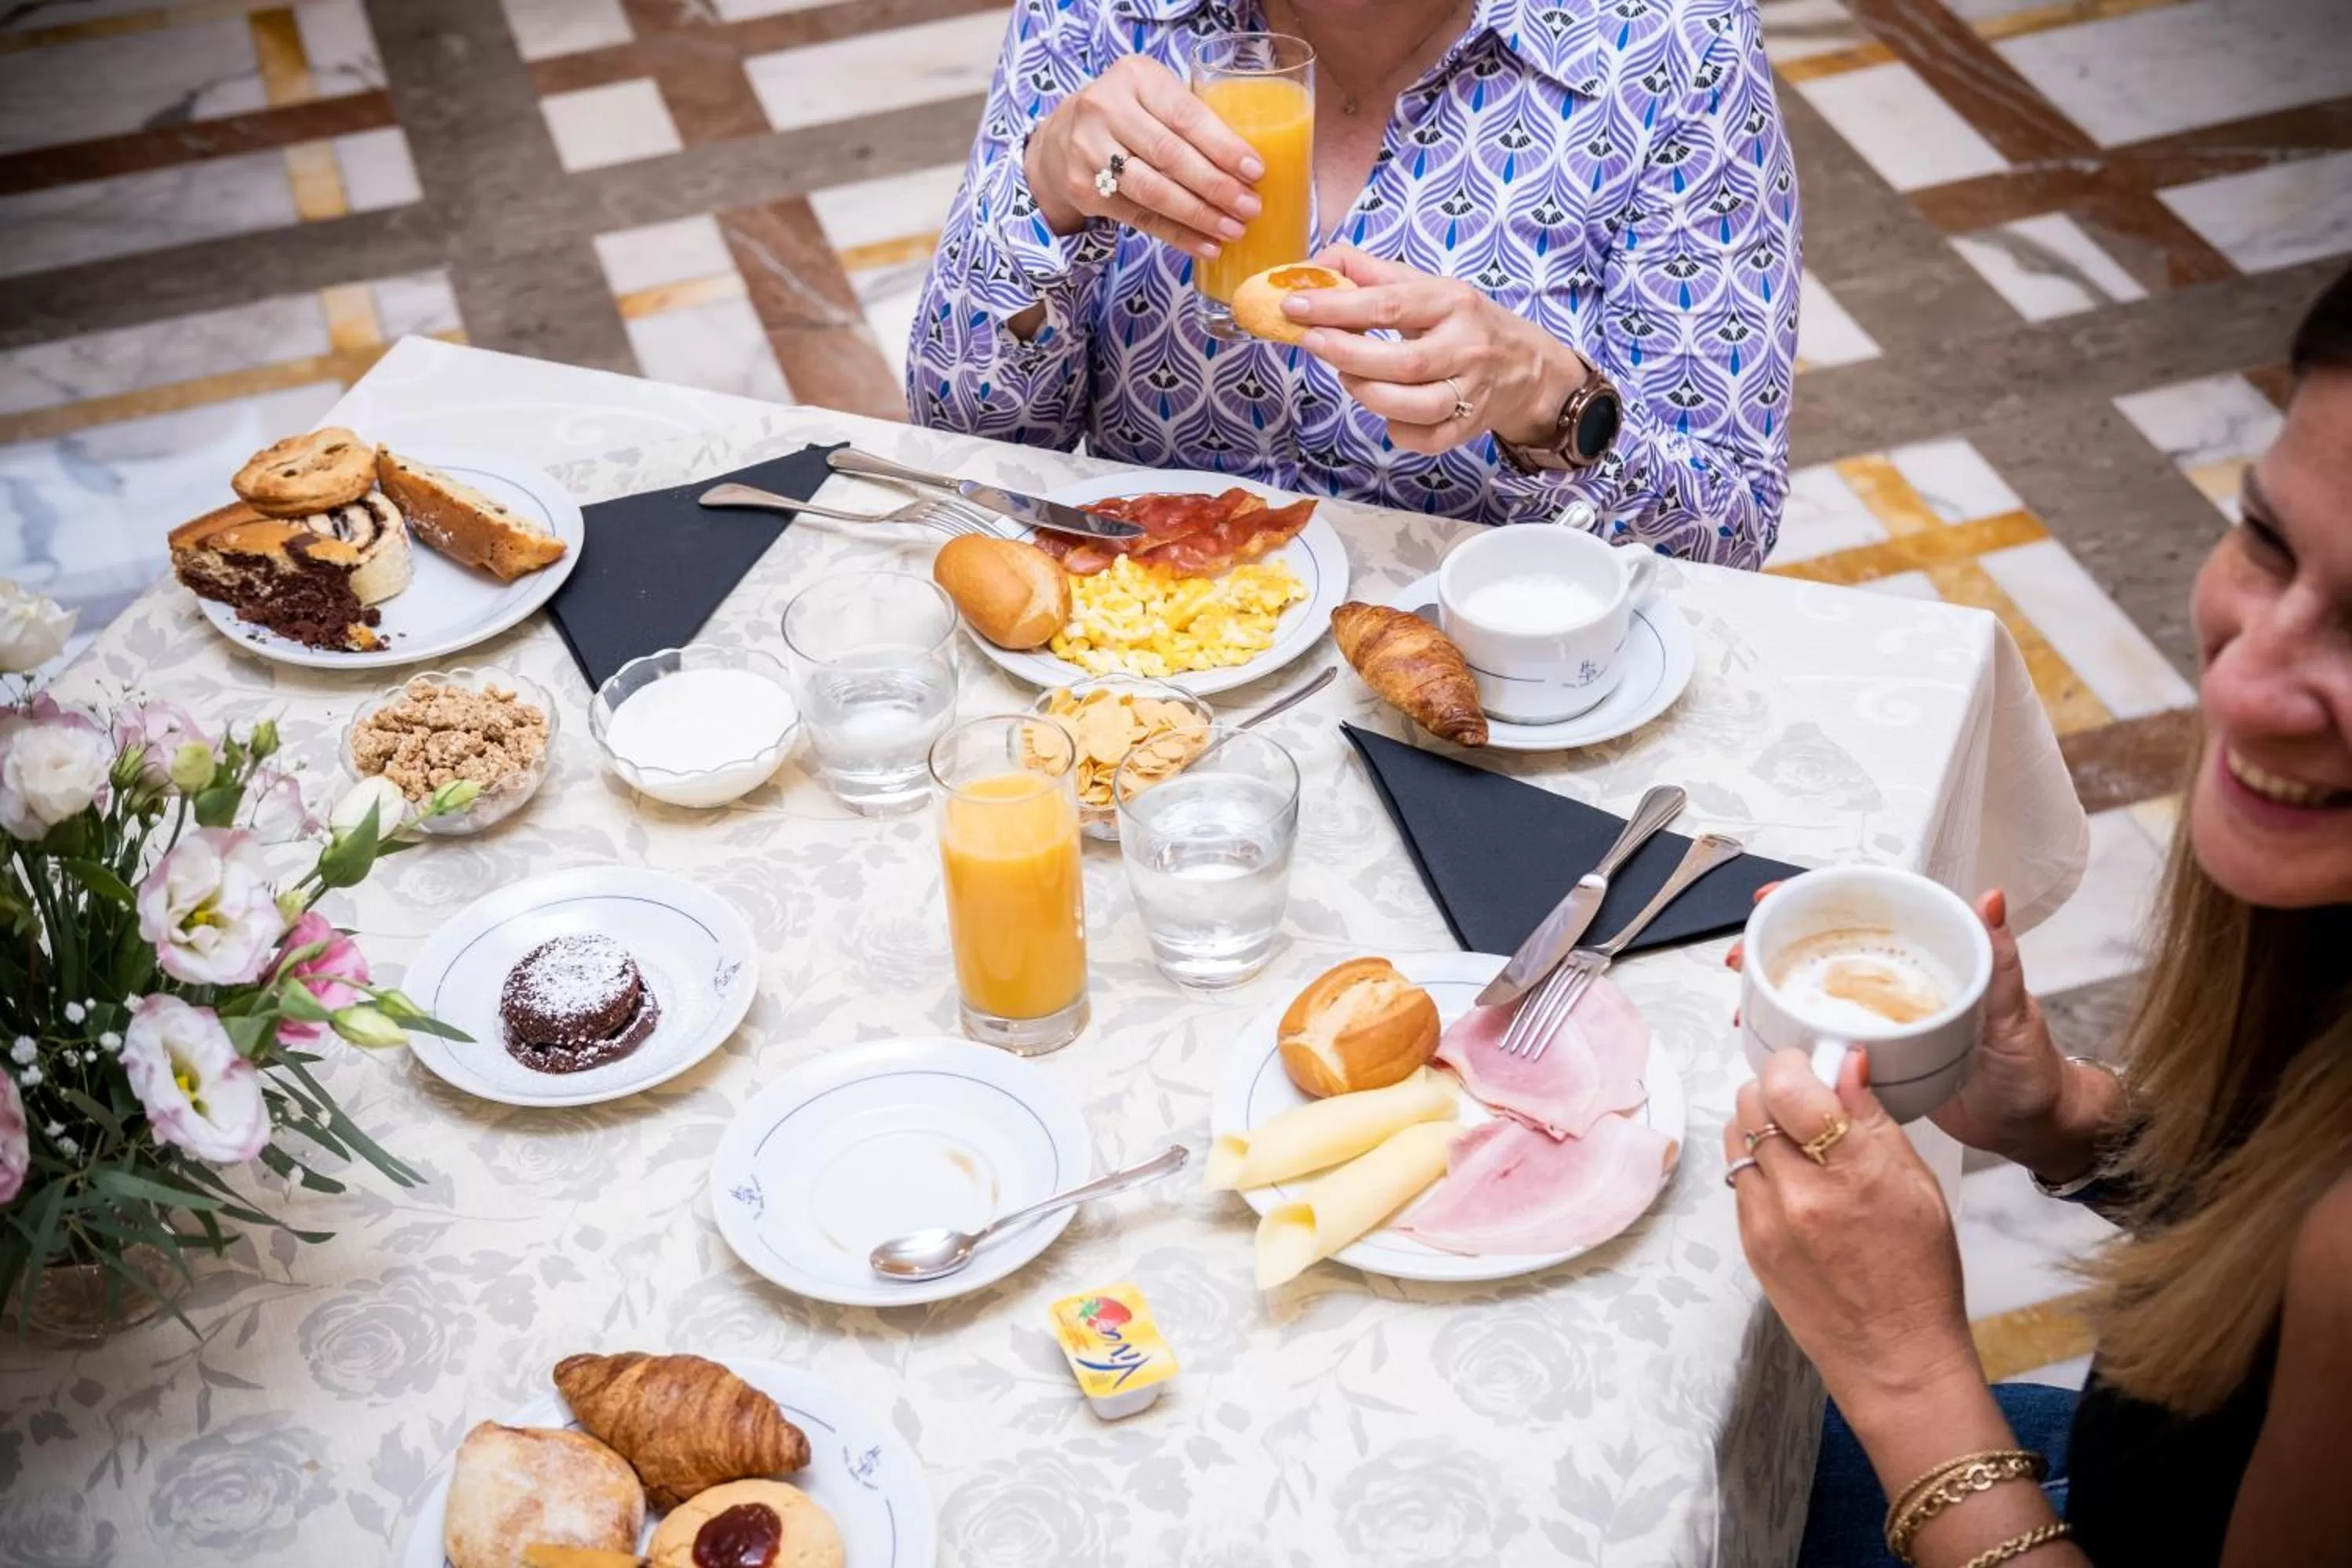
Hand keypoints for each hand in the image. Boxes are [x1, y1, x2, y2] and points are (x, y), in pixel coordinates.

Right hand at [1023, 55, 1263, 258]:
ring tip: (1233, 230)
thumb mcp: (1155, 96)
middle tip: (1250, 208)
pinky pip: (1138, 218)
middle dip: (1215, 186)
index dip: (1222, 146)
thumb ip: (1192, 118)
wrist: (1062, 135)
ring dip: (1198, 216)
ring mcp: (1088, 150)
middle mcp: (1105, 109)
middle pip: (1169, 155)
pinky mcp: (1083, 188)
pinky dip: (1176, 234)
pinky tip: (1205, 245)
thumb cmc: (1130, 114)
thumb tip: (1250, 167)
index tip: (1255, 171)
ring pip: (1152, 191)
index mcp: (1135, 77)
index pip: (1184, 115)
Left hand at [1283, 245, 1588, 454]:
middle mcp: (1467, 347)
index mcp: (1453, 302)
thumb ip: (1371, 274)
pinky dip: (1398, 430)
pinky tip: (1386, 410)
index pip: (1390, 305)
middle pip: (1403, 362)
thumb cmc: (1462, 322)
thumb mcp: (1426, 287)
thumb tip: (1315, 265)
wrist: (1527, 366)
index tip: (1294, 305)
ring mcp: (1471, 391)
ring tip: (1347, 376)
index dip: (1337, 307)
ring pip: (1415, 406)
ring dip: (1368, 393)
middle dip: (1347, 354)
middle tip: (1310, 342)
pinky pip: (1426, 439)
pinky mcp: (1469, 428)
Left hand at [1726, 1049, 1981, 1419]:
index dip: (1796, 1064)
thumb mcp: (1918, 1185)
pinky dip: (1760, 1165)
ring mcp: (1765, 1219)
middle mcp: (1799, 1193)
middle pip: (1752, 1099)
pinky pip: (1739, 1176)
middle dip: (1778, 1089)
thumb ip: (1873, 1118)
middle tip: (1808, 1101)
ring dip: (1762, 1123)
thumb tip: (1847, 1061)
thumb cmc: (1919, 1274)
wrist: (1893, 1357)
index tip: (1813, 1066)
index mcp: (1852, 1173)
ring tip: (1800, 1142)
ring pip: (1736, 1132)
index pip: (1789, 1085)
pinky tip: (1794, 1182)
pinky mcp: (1747, 1241)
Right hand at [1727, 886, 2107, 1178]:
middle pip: (1829, 948)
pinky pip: (1827, 1036)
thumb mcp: (2014, 1012)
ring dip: (1780, 990)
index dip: (1814, 899)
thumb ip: (2000, 957)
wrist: (2031, 1127)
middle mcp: (1901, 982)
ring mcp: (1885, 1019)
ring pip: (1821, 992)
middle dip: (1779, 945)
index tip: (1772, 898)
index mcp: (1932, 956)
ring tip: (1748, 999)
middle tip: (1745, 957)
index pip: (1866, 910)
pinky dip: (1795, 1035)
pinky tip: (1773, 1044)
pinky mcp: (1876, 1057)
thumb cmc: (2031, 1068)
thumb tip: (1991, 899)